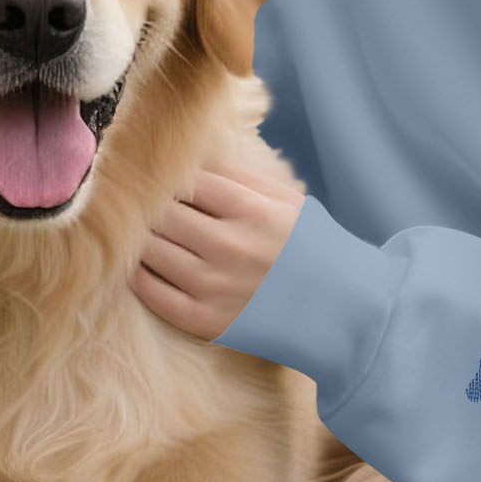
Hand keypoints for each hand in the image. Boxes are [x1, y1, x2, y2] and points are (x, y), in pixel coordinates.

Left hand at [133, 159, 304, 341]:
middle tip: (144, 204)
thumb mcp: (287, 202)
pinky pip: (151, 292)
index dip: (169, 177)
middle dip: (151, 206)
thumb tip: (193, 160)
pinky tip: (144, 264)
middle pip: (161, 214)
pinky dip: (139, 274)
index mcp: (251, 210)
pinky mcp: (203, 321)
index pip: (186, 181)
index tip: (161, 178)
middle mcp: (228, 246)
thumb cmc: (313, 249)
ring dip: (142, 237)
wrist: (340, 312)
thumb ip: (240, 178)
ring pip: (150, 250)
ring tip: (145, 232)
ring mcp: (213, 286)